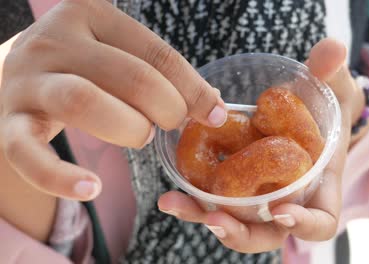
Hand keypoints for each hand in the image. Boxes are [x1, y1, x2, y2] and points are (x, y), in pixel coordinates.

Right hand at [0, 0, 225, 200]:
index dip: (193, 89)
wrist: (12, 77)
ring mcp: (27, 80)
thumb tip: (213, 107)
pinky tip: (92, 189)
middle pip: (129, 76)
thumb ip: (160, 74)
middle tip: (171, 124)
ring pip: (84, 102)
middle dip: (166, 109)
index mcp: (91, 14)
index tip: (216, 115)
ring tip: (140, 136)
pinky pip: (30, 155)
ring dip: (128, 128)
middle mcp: (55, 40)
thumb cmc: (82, 67)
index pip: (157, 54)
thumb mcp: (117, 55)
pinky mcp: (7, 122)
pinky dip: (61, 177)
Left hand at [158, 38, 365, 252]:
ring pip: (234, 223)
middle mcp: (287, 200)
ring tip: (173, 203)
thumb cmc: (324, 110)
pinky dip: (193, 199)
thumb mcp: (333, 90)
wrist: (303, 116)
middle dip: (240, 233)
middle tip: (214, 219)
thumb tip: (331, 50)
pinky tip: (170, 190)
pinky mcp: (234, 187)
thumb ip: (333, 73)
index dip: (303, 225)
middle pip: (266, 233)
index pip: (320, 222)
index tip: (281, 211)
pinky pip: (214, 201)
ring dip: (203, 217)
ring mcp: (258, 197)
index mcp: (318, 188)